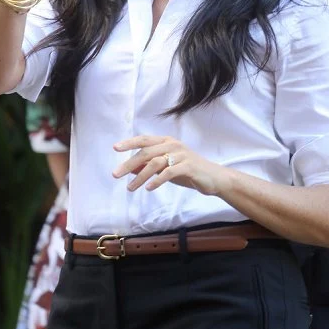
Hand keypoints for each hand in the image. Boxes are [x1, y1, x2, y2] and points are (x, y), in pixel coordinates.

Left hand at [112, 135, 227, 195]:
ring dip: (140, 176)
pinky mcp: (188, 166)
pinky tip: (148, 188)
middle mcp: (173, 145)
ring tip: (130, 188)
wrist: (213, 178)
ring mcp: (181, 154)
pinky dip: (157, 180)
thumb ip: (149, 166)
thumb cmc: (187, 171)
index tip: (115, 148)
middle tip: (116, 174)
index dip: (129, 143)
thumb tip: (129, 168)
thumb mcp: (166, 168)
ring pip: (155, 163)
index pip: (144, 140)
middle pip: (146, 152)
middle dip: (129, 163)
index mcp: (167, 142)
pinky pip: (169, 172)